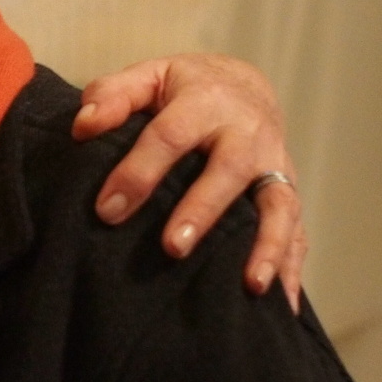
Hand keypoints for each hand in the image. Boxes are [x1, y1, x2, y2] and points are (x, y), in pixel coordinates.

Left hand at [73, 53, 306, 312]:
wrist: (246, 86)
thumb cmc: (183, 89)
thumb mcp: (147, 77)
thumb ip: (112, 95)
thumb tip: (82, 127)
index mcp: (205, 102)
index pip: (169, 136)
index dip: (139, 172)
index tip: (108, 210)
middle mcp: (247, 133)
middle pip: (228, 171)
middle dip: (202, 210)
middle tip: (172, 248)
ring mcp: (274, 164)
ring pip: (278, 204)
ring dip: (266, 245)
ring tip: (250, 285)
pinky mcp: (289, 191)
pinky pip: (298, 230)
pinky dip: (293, 266)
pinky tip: (282, 304)